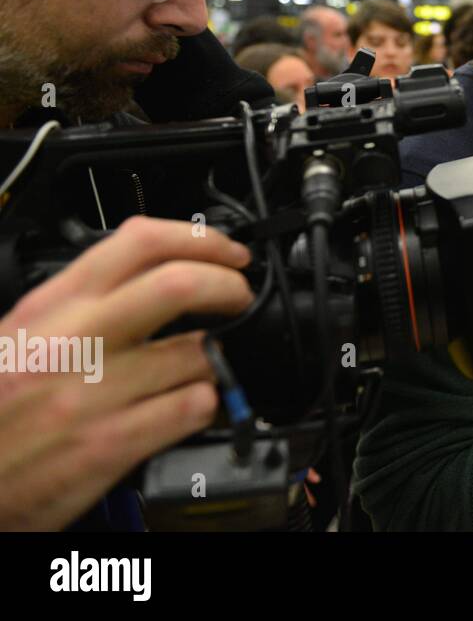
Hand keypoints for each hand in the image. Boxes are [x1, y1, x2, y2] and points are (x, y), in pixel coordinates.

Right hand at [0, 216, 253, 529]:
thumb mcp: (20, 334)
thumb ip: (82, 300)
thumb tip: (155, 271)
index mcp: (51, 307)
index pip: (139, 242)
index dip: (202, 239)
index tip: (229, 253)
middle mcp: (73, 342)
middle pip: (181, 284)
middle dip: (230, 287)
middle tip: (239, 298)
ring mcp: (93, 394)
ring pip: (199, 352)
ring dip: (216, 358)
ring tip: (199, 365)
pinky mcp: (109, 445)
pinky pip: (193, 407)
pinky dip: (205, 404)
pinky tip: (187, 405)